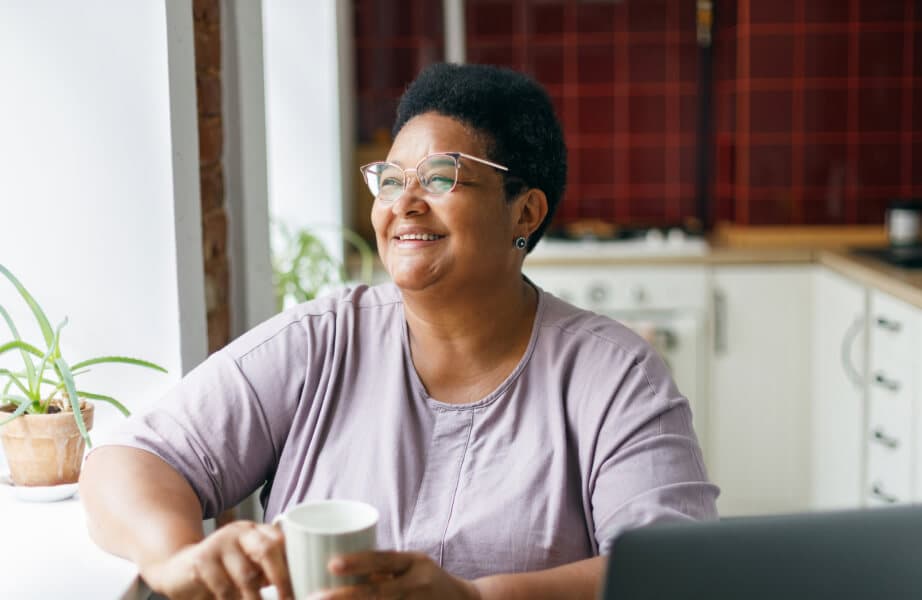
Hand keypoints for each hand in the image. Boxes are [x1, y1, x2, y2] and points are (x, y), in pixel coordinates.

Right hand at [139, 521, 293, 599]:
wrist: (175, 570)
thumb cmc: (222, 572)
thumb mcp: (248, 568)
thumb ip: (269, 572)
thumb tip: (301, 588)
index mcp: (257, 532)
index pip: (282, 541)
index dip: (295, 564)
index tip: (305, 587)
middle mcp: (240, 532)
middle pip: (267, 550)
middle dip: (282, 579)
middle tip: (289, 599)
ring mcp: (220, 543)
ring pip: (246, 576)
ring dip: (256, 599)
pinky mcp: (202, 559)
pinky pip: (224, 588)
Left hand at [308, 550, 480, 599]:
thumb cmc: (426, 580)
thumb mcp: (410, 566)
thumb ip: (382, 569)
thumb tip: (336, 568)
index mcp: (414, 562)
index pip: (383, 560)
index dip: (357, 562)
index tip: (331, 564)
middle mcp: (418, 584)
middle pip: (378, 592)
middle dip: (346, 597)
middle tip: (316, 597)